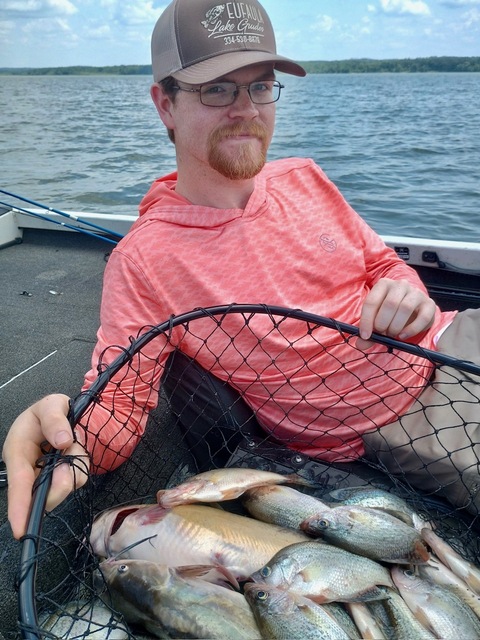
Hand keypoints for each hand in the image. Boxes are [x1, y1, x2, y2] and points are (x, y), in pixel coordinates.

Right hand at [2, 394, 88, 539]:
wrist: (62, 414)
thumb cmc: (51, 410)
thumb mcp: (51, 404)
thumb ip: (55, 419)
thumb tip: (62, 442)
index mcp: (18, 451)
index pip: (19, 483)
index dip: (19, 506)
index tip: (21, 529)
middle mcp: (28, 469)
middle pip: (43, 493)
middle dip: (61, 481)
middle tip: (70, 453)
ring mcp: (44, 477)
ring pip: (64, 487)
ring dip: (74, 466)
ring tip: (71, 442)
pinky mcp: (59, 479)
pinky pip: (76, 480)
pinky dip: (80, 466)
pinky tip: (75, 450)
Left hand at [357, 278, 435, 349]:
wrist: (414, 310)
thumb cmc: (391, 314)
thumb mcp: (377, 319)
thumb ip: (369, 331)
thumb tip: (360, 345)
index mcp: (383, 285)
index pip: (371, 302)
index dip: (366, 321)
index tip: (365, 336)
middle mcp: (400, 285)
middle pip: (389, 304)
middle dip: (383, 323)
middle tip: (382, 333)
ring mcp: (416, 293)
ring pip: (405, 308)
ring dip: (396, 326)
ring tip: (392, 334)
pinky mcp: (429, 304)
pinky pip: (422, 317)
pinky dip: (411, 329)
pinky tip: (403, 336)